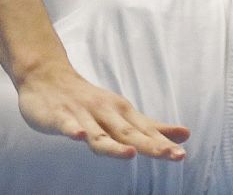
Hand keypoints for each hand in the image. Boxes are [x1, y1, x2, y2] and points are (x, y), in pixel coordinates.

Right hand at [15, 61, 189, 161]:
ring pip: (98, 133)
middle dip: (150, 145)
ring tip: (130, 154)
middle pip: (128, 133)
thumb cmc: (90, 101)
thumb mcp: (122, 113)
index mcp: (121, 113)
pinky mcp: (59, 116)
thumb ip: (151, 127)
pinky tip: (78, 136)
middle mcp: (104, 112)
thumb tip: (185, 136)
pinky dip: (72, 129)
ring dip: (113, 144)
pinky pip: (66, 124)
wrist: (47, 76)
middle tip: (171, 155)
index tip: (181, 153)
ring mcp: (81, 114)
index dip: (162, 143)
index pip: (145, 131)